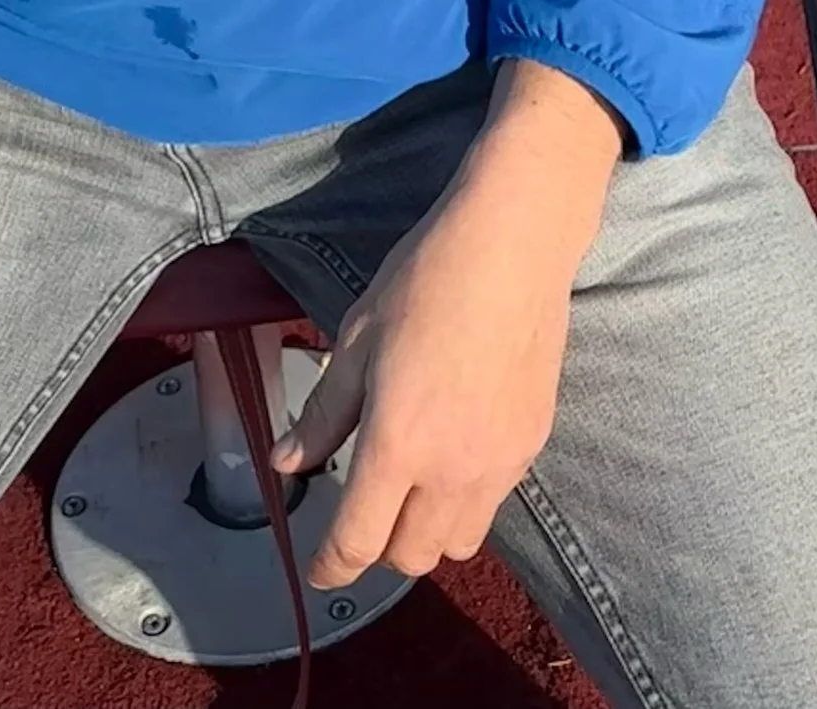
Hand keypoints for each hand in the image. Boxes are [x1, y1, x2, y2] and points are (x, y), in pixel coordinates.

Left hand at [276, 61, 621, 587]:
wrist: (513, 246)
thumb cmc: (425, 280)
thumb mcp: (357, 340)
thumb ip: (324, 413)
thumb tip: (285, 461)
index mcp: (398, 443)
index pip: (358, 540)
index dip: (330, 565)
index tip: (317, 570)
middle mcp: (452, 469)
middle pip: (410, 557)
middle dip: (377, 548)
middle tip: (361, 508)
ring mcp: (500, 463)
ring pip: (456, 543)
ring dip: (425, 533)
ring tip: (410, 488)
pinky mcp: (531, 446)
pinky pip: (492, 505)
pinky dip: (464, 502)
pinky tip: (453, 453)